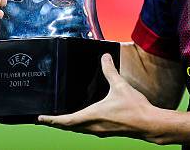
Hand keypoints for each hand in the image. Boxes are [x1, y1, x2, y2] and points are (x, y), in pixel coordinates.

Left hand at [38, 54, 161, 141]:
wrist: (149, 124)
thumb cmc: (134, 108)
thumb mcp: (120, 86)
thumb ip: (110, 71)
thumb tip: (104, 57)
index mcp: (92, 117)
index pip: (66, 121)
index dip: (51, 120)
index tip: (40, 119)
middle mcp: (93, 126)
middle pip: (69, 127)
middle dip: (57, 123)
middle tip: (46, 119)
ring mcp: (100, 131)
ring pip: (78, 130)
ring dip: (68, 125)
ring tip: (60, 120)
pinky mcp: (107, 132)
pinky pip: (88, 130)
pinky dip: (80, 125)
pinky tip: (84, 120)